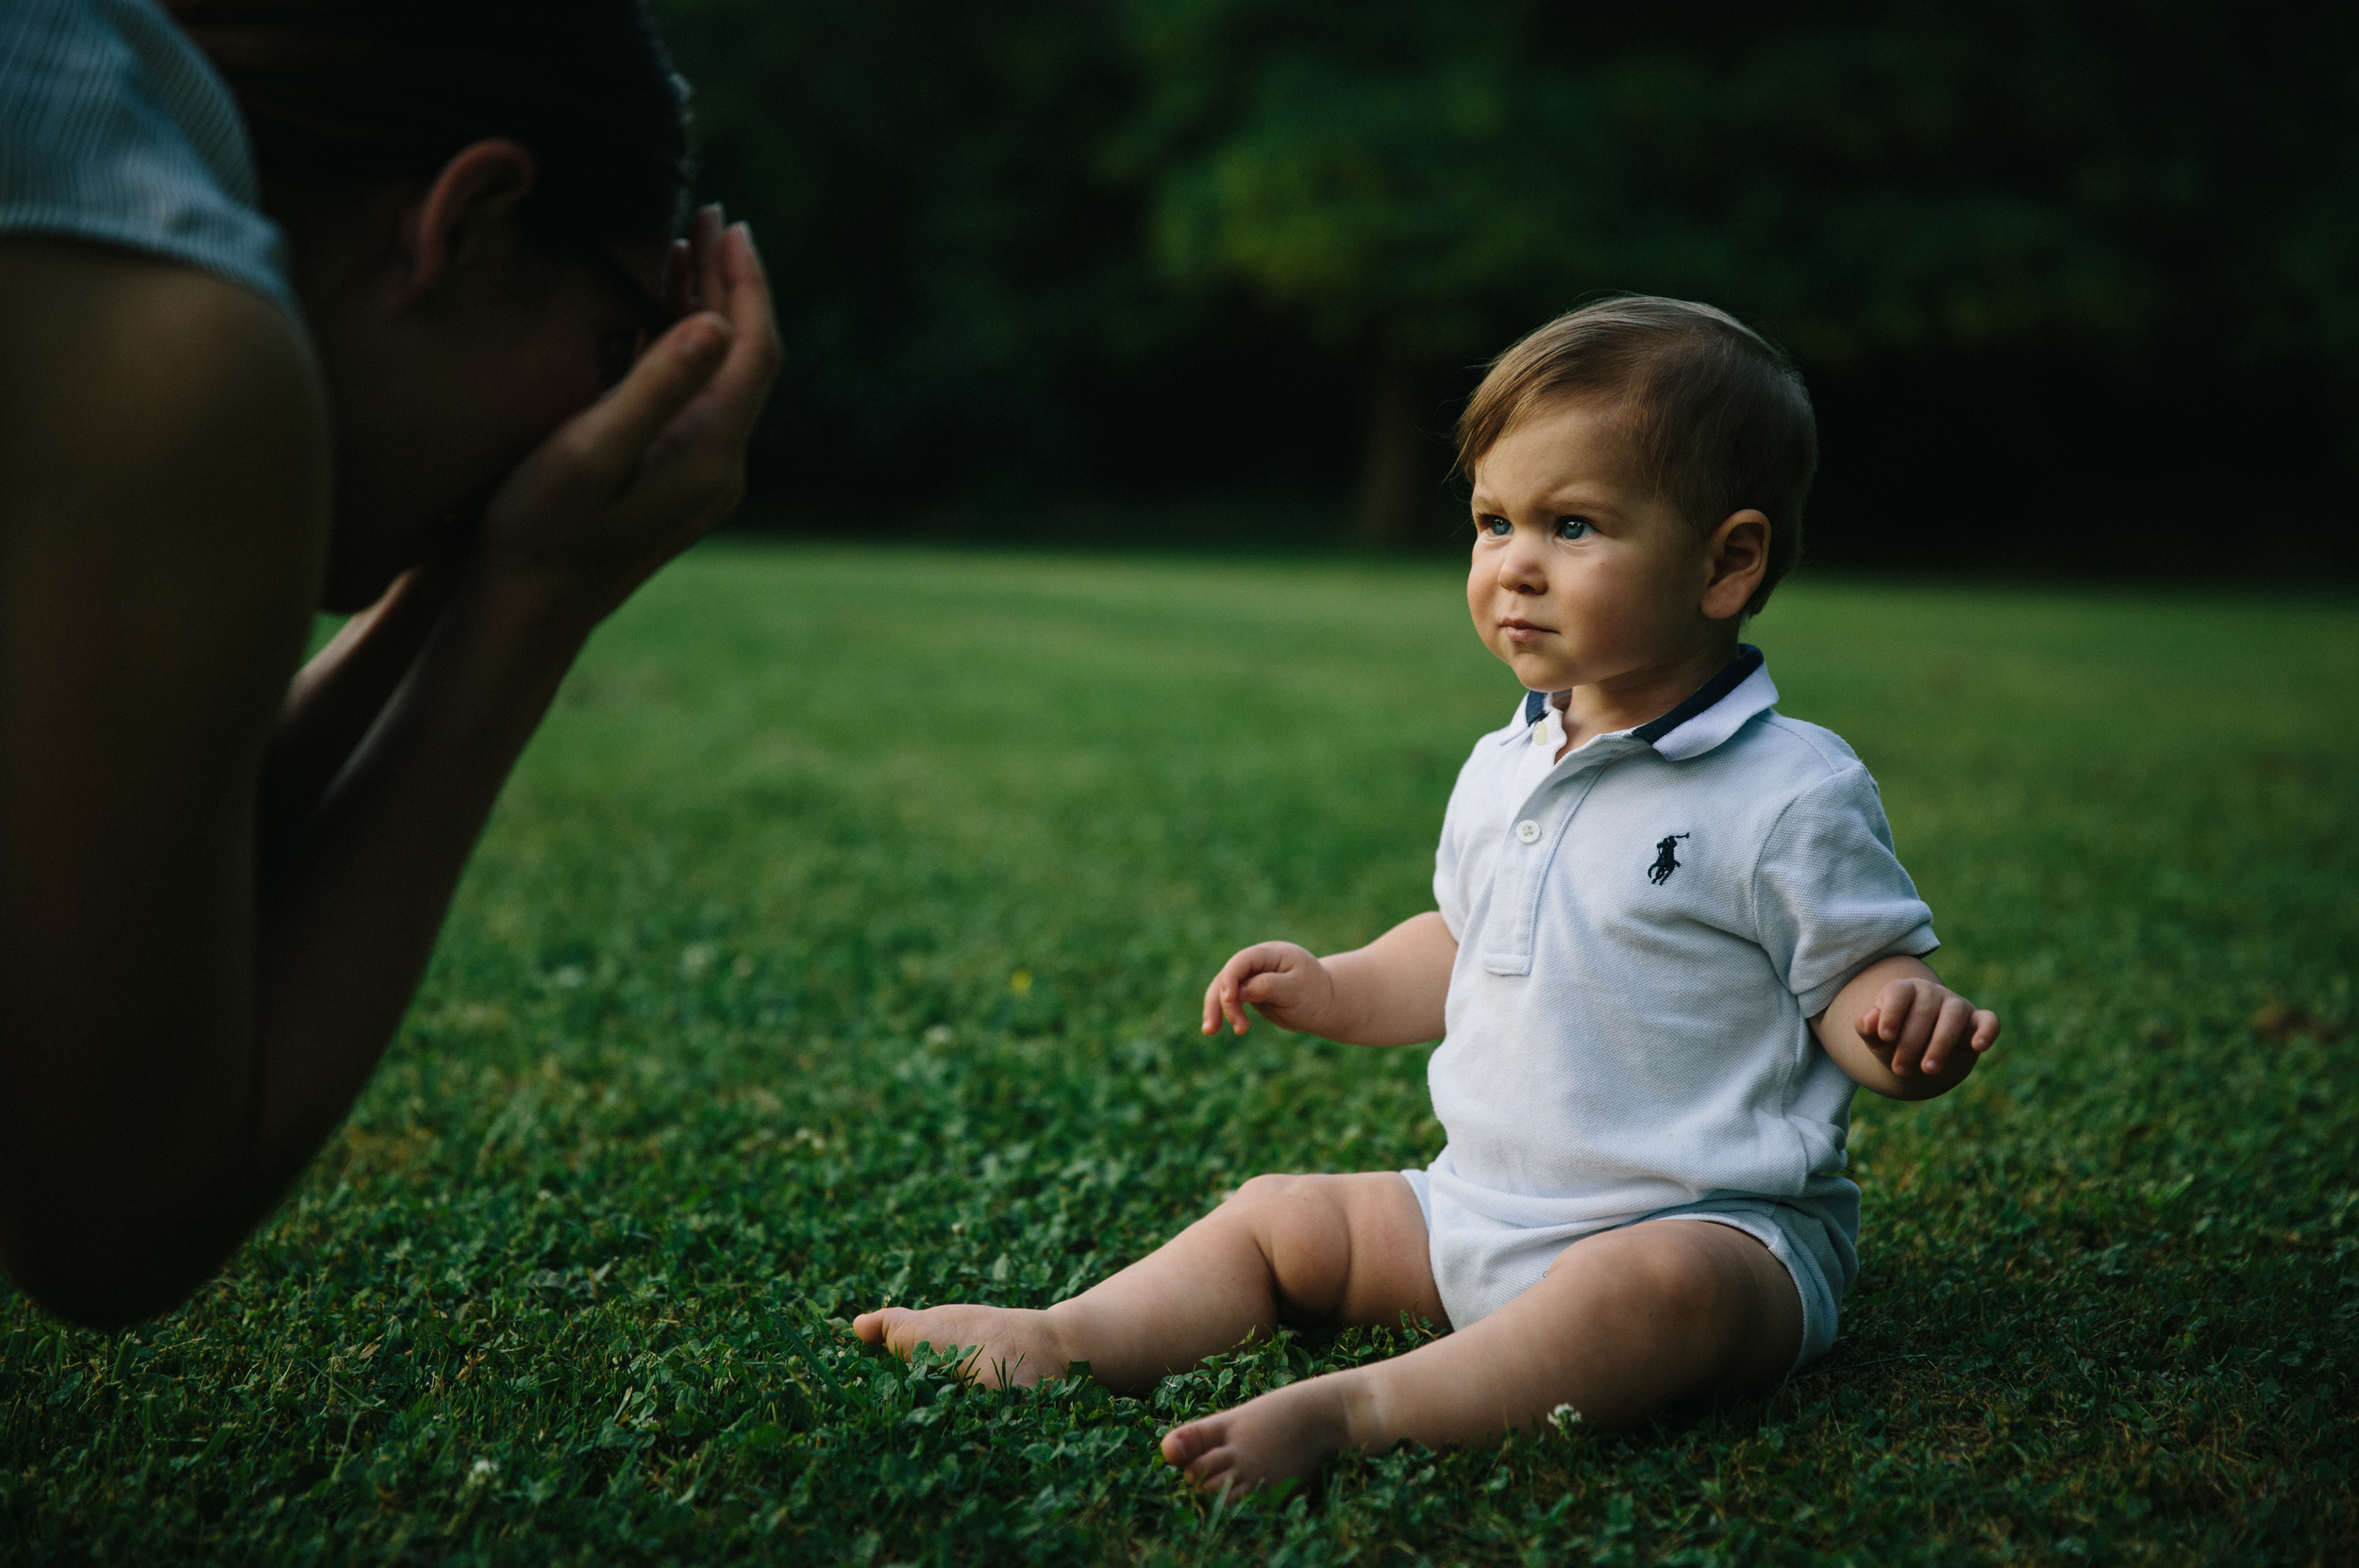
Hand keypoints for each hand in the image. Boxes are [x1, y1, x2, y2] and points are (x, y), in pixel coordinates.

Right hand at [478, 204, 782, 618]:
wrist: (526, 609)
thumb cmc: (541, 528)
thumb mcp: (590, 450)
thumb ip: (655, 386)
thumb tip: (716, 324)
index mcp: (711, 453)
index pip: (753, 349)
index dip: (745, 281)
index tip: (727, 222)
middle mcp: (721, 466)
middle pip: (745, 356)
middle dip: (729, 282)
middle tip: (707, 215)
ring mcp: (701, 476)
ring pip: (720, 375)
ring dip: (706, 308)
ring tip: (683, 245)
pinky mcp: (674, 480)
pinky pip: (696, 396)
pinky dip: (682, 344)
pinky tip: (656, 314)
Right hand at [1201, 943, 1340, 1036]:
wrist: (1326, 1003)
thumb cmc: (1314, 994)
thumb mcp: (1295, 991)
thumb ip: (1268, 986)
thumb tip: (1239, 991)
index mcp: (1271, 954)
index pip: (1242, 961)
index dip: (1231, 977)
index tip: (1230, 998)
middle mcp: (1257, 962)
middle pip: (1228, 976)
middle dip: (1221, 1000)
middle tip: (1228, 1028)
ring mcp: (1251, 976)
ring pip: (1223, 989)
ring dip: (1216, 1009)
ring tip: (1210, 1031)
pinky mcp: (1249, 992)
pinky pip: (1229, 1000)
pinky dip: (1222, 1013)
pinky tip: (1213, 1029)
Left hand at [1852, 976, 1999, 1080]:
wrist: (1918, 1054)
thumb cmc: (1893, 1040)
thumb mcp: (1875, 1037)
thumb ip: (1866, 1026)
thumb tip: (1869, 1019)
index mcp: (1904, 990)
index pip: (1899, 991)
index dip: (1892, 1013)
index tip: (1885, 1038)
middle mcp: (1932, 993)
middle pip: (1924, 1008)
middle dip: (1911, 1042)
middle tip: (1900, 1070)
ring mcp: (1957, 1005)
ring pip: (1953, 1014)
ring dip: (1941, 1043)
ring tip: (1928, 1069)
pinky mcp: (1977, 1021)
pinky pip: (1989, 1020)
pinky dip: (1987, 1031)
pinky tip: (1979, 1047)